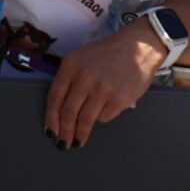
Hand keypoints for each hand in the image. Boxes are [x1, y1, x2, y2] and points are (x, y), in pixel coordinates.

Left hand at [44, 24, 164, 148]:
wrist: (139, 47)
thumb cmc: (109, 54)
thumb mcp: (82, 58)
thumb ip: (69, 79)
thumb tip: (59, 111)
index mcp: (71, 65)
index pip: (54, 98)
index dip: (51, 118)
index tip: (50, 131)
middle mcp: (85, 77)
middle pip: (68, 112)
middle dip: (64, 132)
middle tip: (63, 143)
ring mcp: (103, 89)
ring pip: (85, 120)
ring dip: (80, 134)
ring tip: (78, 141)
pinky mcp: (119, 99)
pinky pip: (104, 118)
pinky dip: (102, 118)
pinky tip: (105, 110)